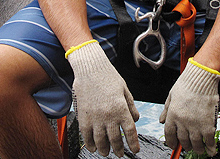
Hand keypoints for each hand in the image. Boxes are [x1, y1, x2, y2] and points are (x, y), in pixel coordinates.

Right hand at [66, 40, 139, 156]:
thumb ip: (131, 106)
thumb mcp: (125, 90)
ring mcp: (95, 118)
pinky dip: (90, 144)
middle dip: (119, 150)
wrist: (90, 68)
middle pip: (115, 140)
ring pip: (100, 141)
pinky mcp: (83, 117)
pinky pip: (86, 136)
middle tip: (120, 153)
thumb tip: (136, 120)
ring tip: (107, 152)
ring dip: (105, 150)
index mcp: (121, 108)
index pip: (130, 132)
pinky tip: (93, 147)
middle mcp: (108, 115)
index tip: (135, 150)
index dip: (133, 144)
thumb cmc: (108, 76)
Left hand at [159, 58, 219, 156]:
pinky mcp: (208, 124)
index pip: (169, 134)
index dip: (171, 142)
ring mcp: (196, 124)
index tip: (174, 145)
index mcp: (173, 115)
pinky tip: (210, 149)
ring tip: (199, 149)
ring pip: (196, 144)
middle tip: (188, 146)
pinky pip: (208, 140)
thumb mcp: (171, 95)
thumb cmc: (187, 84)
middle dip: (185, 146)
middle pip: (183, 141)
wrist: (201, 78)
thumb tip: (161, 120)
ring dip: (197, 149)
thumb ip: (166, 110)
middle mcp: (183, 122)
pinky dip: (210, 147)